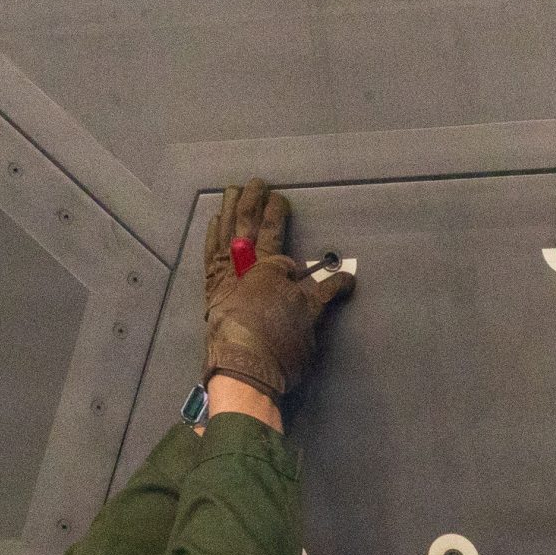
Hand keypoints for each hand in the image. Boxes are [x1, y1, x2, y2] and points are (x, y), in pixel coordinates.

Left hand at [201, 178, 351, 401]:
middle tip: (253, 182)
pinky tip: (213, 225)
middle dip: (249, 201)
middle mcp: (243, 266)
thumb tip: (347, 279)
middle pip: (244, 224)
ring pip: (223, 235)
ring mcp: (224, 278)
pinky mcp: (211, 293)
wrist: (244, 371)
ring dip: (227, 211)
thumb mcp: (310, 318)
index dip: (276, 212)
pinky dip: (211, 237)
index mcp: (269, 268)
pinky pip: (209, 256)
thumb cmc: (280, 345)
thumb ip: (325, 293)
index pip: (272, 230)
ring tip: (229, 192)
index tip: (279, 198)